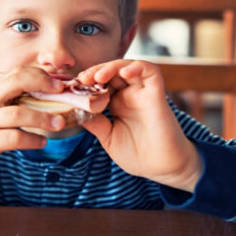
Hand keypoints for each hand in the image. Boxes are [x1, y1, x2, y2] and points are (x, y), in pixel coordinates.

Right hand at [0, 66, 65, 179]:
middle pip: (15, 82)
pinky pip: (12, 137)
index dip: (40, 74)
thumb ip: (15, 99)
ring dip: (42, 117)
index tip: (59, 83)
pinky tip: (42, 142)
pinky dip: (31, 140)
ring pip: (17, 113)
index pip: (17, 72)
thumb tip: (48, 94)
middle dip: (41, 83)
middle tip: (61, 91)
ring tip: (59, 123)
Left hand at [77, 59, 202, 192]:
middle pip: (111, 72)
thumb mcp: (108, 138)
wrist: (164, 169)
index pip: (100, 83)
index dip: (86, 82)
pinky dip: (137, 66)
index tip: (71, 87)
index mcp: (117, 104)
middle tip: (82, 79)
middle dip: (95, 72)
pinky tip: (125, 72)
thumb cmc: (138, 155)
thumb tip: (74, 109)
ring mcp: (143, 93)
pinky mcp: (156, 94)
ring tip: (98, 77)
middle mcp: (129, 95)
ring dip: (111, 67)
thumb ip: (94, 122)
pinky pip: (150, 71)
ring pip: (127, 67)